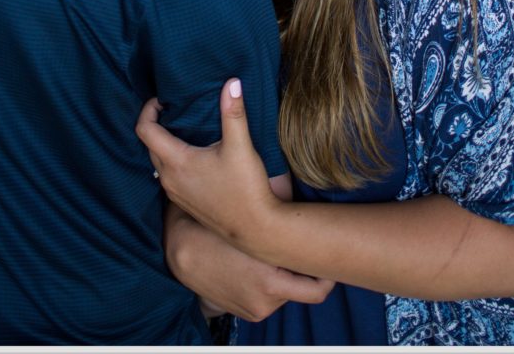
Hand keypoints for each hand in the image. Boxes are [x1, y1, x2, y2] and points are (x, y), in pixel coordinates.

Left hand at [136, 78, 278, 247]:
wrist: (256, 229)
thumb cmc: (247, 188)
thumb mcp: (240, 146)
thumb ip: (233, 112)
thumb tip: (232, 82)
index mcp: (177, 162)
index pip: (145, 130)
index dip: (148, 109)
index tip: (164, 99)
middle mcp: (169, 179)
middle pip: (149, 144)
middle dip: (157, 123)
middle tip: (176, 108)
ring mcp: (175, 193)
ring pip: (158, 161)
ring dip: (164, 143)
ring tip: (186, 128)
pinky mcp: (184, 203)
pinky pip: (168, 175)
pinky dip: (173, 160)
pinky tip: (195, 155)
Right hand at [165, 203, 334, 321]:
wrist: (183, 253)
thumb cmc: (217, 229)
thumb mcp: (248, 223)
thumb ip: (280, 216)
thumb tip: (304, 200)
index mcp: (270, 279)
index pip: (318, 289)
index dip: (328, 272)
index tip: (331, 257)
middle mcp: (268, 299)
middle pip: (306, 288)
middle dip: (307, 271)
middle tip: (310, 250)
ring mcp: (259, 309)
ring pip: (289, 290)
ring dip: (287, 274)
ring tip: (276, 252)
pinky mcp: (250, 314)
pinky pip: (273, 298)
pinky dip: (272, 283)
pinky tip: (262, 264)